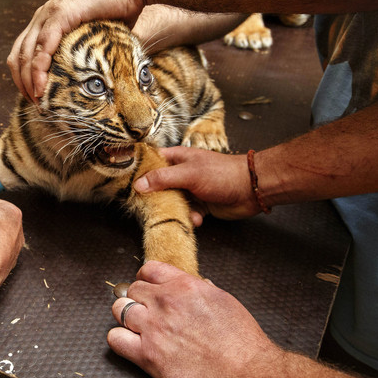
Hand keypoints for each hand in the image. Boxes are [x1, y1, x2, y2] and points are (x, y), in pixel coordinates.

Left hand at [7, 0, 144, 101]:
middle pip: (17, 56)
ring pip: (26, 52)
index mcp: (46, 23)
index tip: (35, 99)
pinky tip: (43, 84)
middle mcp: (42, 18)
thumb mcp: (96, 40)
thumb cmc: (120, 11)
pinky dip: (40, 67)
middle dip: (23, 84)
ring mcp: (49, 14)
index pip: (21, 55)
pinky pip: (43, 45)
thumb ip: (85, 57)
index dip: (24, 79)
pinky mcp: (61, 13)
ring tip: (39, 99)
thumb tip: (93, 85)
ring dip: (29, 80)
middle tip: (36, 105)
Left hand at [108, 261, 283, 377]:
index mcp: (186, 286)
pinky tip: (132, 346)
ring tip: (138, 329)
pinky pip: (115, 339)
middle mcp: (166, 302)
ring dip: (126, 318)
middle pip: (132, 289)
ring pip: (119, 310)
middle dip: (136, 300)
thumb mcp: (225, 302)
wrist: (248, 377)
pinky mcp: (147, 355)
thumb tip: (196, 286)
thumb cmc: (243, 344)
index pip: (149, 269)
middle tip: (145, 313)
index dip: (146, 280)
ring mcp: (154, 328)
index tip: (147, 288)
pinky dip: (119, 340)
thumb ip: (203, 291)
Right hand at [134, 147, 258, 223]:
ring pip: (171, 203)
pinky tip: (198, 219)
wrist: (251, 189)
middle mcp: (180, 173)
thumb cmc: (222, 174)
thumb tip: (138, 185)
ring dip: (175, 212)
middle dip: (156, 199)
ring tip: (183, 214)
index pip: (151, 162)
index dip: (138, 172)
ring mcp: (190, 189)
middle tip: (150, 208)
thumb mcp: (188, 174)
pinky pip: (186, 214)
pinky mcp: (200, 204)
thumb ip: (162, 178)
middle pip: (158, 186)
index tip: (127, 185)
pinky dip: (190, 218)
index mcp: (177, 158)